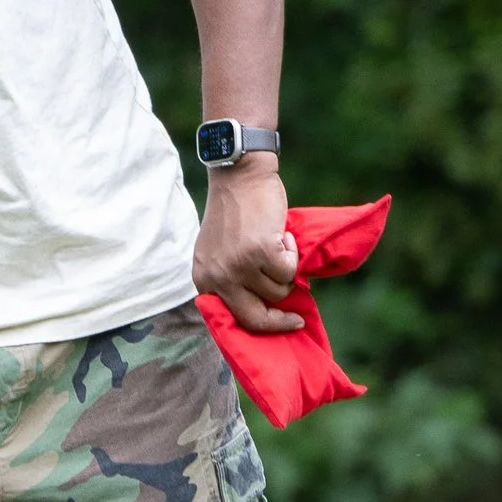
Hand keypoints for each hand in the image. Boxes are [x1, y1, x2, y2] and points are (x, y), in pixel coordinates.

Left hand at [195, 162, 302, 333]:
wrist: (239, 176)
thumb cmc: (235, 213)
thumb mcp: (220, 252)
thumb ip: (232, 279)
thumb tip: (265, 308)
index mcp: (204, 279)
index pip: (232, 318)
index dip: (261, 325)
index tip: (281, 324)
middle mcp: (218, 277)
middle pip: (254, 318)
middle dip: (280, 322)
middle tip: (297, 319)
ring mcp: (239, 266)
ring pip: (278, 290)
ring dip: (285, 269)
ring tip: (276, 244)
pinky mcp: (261, 252)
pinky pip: (289, 270)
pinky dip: (292, 253)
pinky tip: (281, 235)